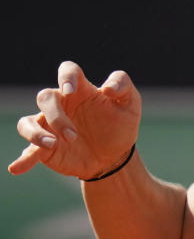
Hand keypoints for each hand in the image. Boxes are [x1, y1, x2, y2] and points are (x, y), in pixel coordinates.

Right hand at [9, 61, 140, 179]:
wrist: (116, 155)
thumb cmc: (121, 124)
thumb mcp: (131, 103)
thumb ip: (123, 86)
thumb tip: (107, 88)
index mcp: (81, 90)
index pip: (68, 71)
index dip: (66, 77)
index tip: (70, 90)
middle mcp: (61, 105)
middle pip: (46, 98)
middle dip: (56, 115)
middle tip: (74, 135)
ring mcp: (49, 126)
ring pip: (27, 122)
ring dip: (36, 134)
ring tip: (53, 145)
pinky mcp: (45, 147)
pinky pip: (28, 151)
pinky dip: (22, 159)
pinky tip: (17, 167)